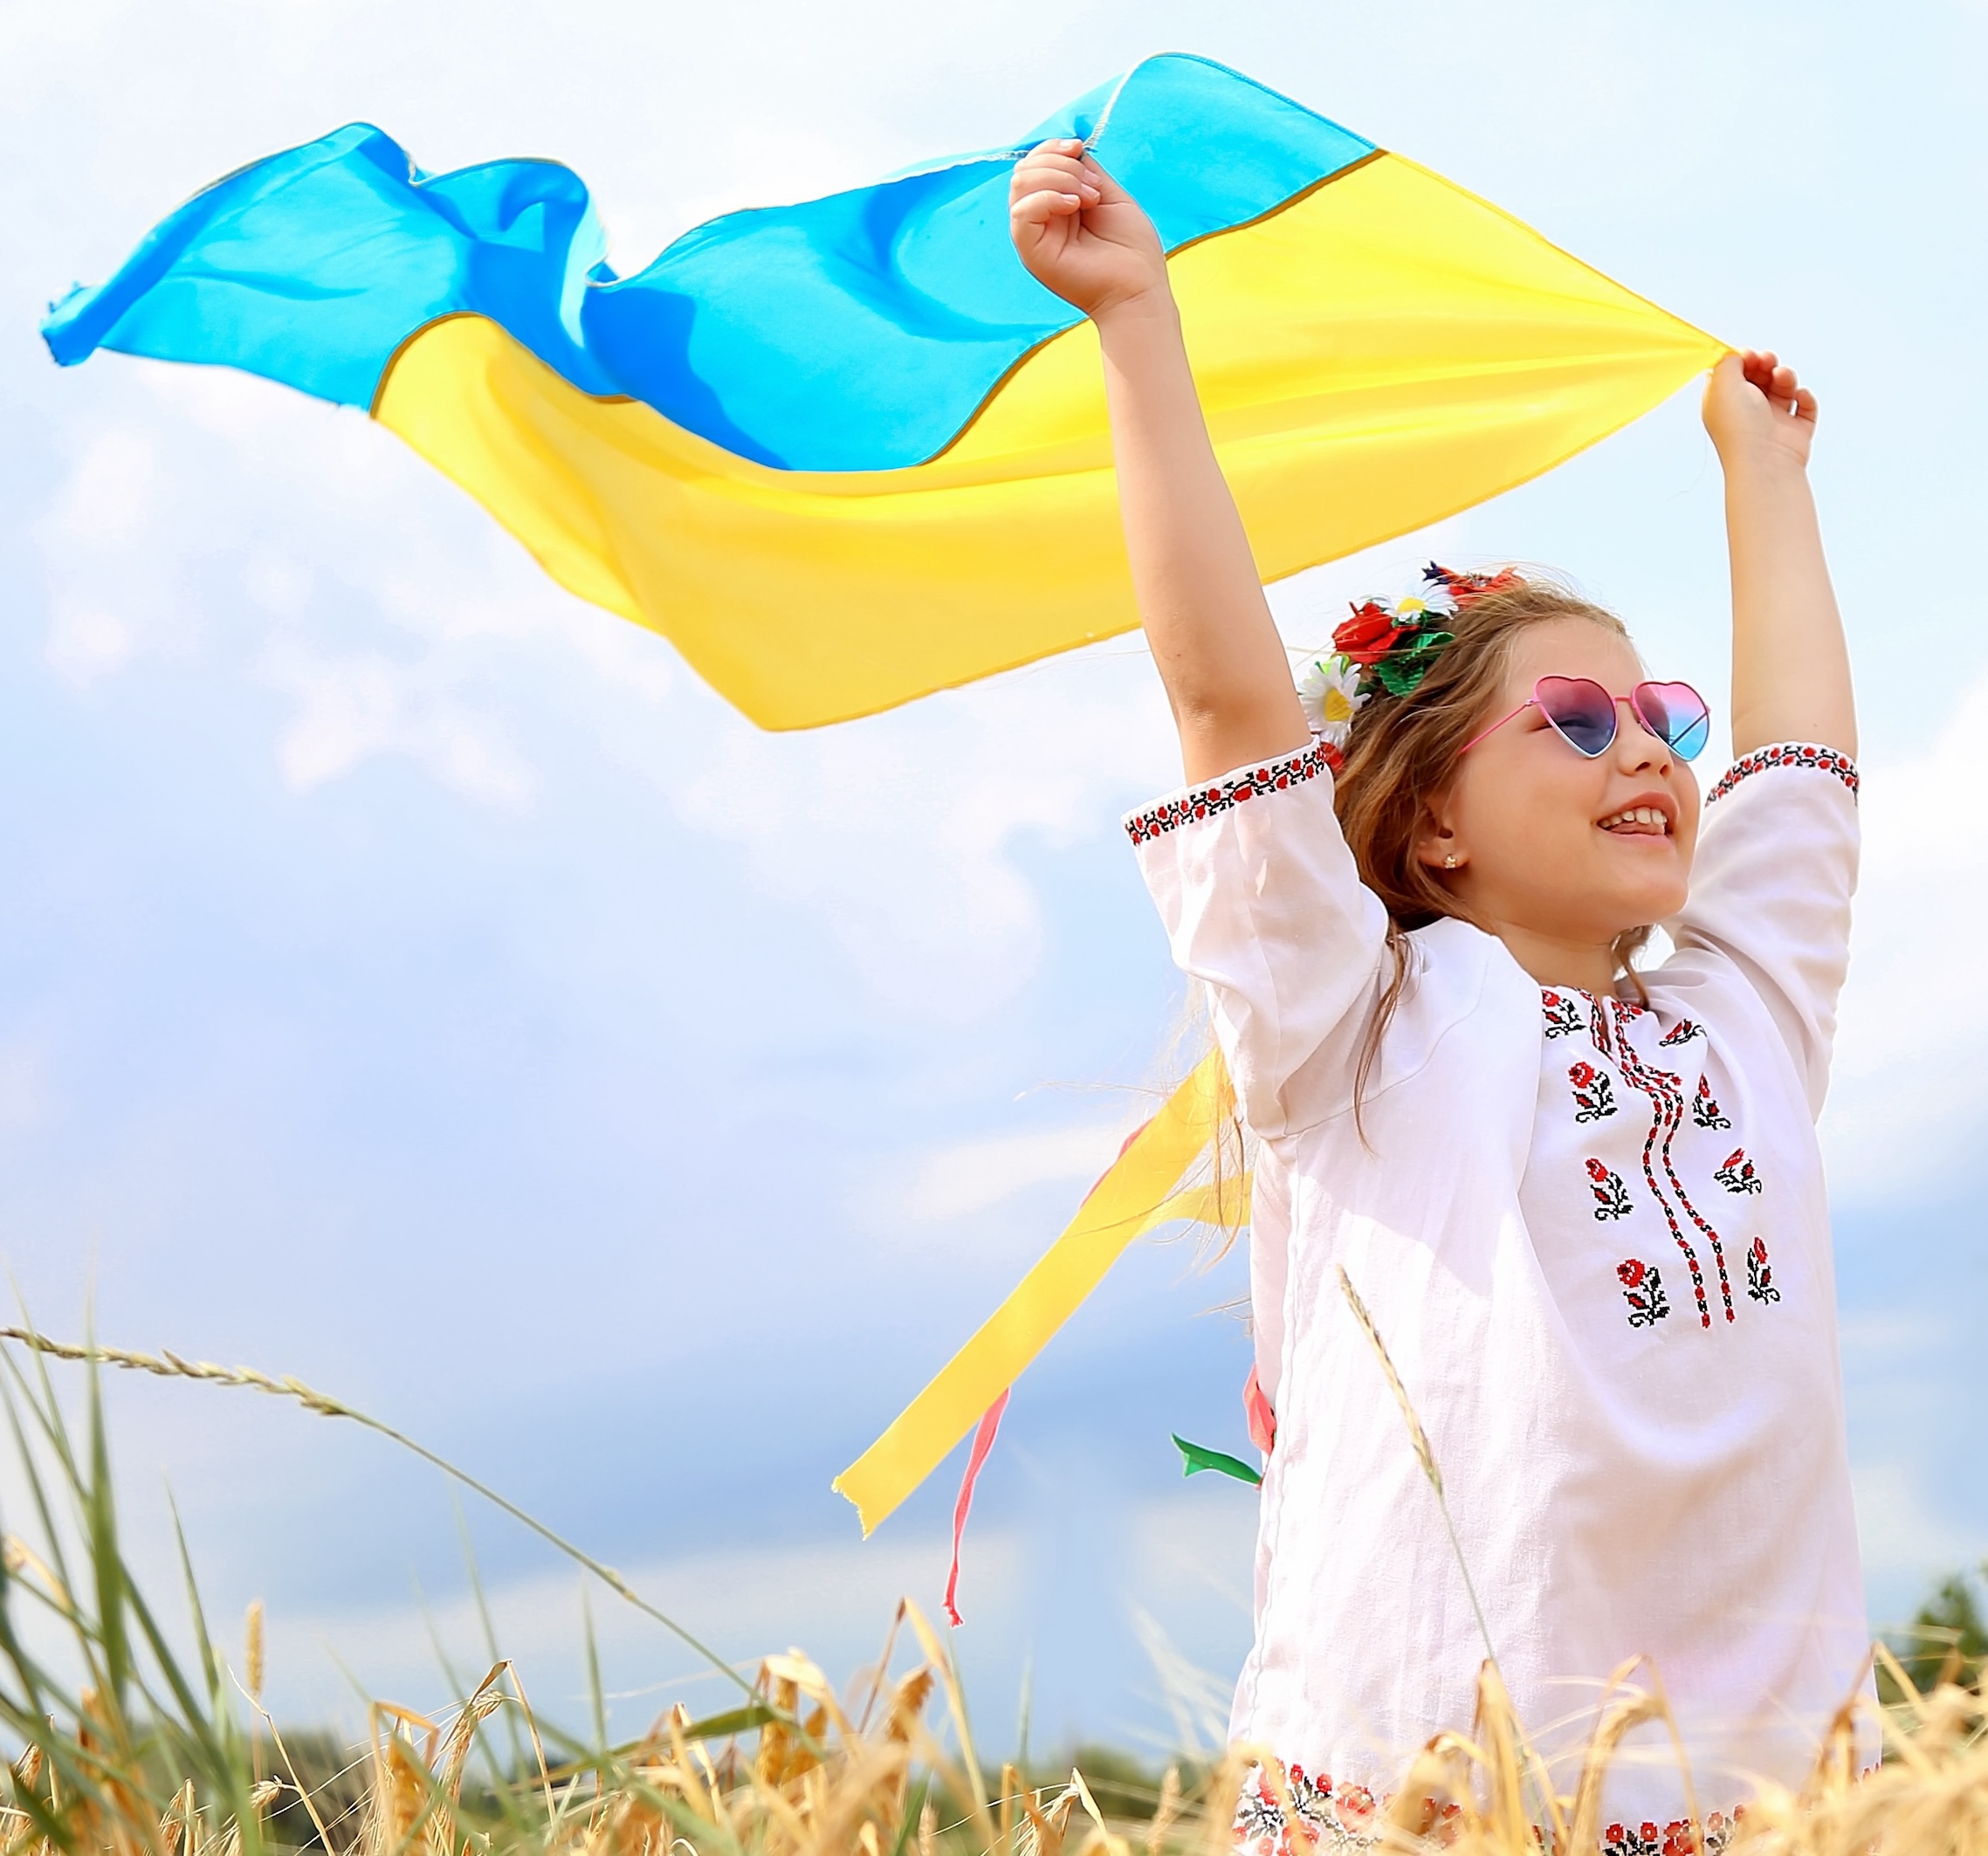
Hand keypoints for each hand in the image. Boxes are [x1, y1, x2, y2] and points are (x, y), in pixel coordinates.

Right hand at [1009, 139, 1167, 318]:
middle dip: (1059, 163)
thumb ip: (1086, 171)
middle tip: (1092, 187)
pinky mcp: (1032, 252)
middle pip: (1024, 169)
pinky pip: (1021, 212)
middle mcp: (1040, 220)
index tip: (1079, 148)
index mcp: (1056, 206)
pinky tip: (1075, 206)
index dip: (1052, 147)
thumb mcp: (1110, 195)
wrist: (1138, 289)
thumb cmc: (1131, 250)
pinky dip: (1048, 197)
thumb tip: (1069, 149)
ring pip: (1020, 184)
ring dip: (1058, 178)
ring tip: (1089, 198)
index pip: (1035, 163)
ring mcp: (1034, 237)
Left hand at [1703, 349, 1817, 469]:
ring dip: (1785, 376)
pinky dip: (1805, 397)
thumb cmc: (1740, 426)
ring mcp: (1772, 422)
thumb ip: (1727, 364)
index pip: (1734, 377)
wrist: (1764, 461)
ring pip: (1784, 388)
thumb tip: (1737, 355)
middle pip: (1760, 379)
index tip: (1750, 355)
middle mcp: (1747, 413)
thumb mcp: (1723, 385)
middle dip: (1765, 364)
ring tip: (1782, 376)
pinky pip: (1805, 406)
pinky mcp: (1794, 431)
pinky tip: (1799, 395)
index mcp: (1725, 405)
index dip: (1744, 361)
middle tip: (1767, 361)